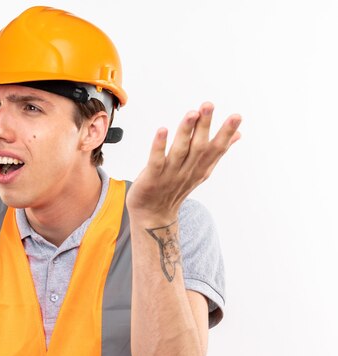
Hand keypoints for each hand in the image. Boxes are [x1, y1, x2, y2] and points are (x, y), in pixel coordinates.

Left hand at [126, 102, 241, 223]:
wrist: (153, 216)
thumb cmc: (175, 188)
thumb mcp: (200, 171)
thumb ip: (216, 152)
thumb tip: (237, 135)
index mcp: (200, 168)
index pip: (216, 149)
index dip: (226, 133)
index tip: (236, 116)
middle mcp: (187, 171)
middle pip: (198, 147)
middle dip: (204, 126)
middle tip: (208, 105)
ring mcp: (170, 175)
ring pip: (179, 151)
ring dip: (185, 131)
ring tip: (191, 113)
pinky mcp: (152, 178)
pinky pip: (156, 161)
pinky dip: (159, 146)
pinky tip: (162, 130)